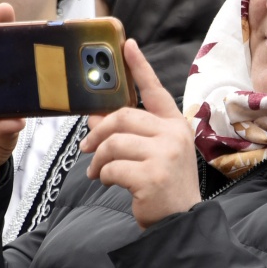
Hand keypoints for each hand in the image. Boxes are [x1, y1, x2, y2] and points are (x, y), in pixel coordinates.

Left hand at [80, 40, 201, 228]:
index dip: (140, 67)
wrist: (180, 222)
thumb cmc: (164, 187)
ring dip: (97, 159)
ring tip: (97, 172)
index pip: (156, 90)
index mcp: (175, 125)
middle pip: (123, 117)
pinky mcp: (152, 175)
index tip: (127, 45)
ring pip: (114, 143)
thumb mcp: (154, 154)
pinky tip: (108, 183)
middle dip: (98, 132)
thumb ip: (131, 134)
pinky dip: (104, 176)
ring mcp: (166, 154)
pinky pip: (112, 167)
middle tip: (86, 147)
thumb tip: (95, 118)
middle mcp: (174, 135)